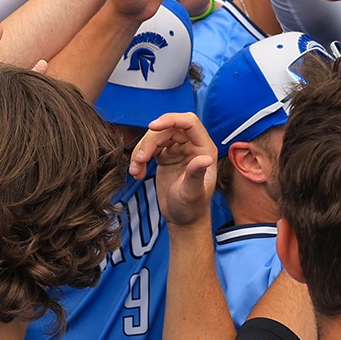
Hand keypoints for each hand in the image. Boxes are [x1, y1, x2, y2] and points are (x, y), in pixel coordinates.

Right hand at [129, 112, 218, 228]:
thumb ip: (196, 174)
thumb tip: (206, 159)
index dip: (170, 119)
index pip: (189, 122)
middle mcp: (191, 146)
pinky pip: (149, 149)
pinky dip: (139, 159)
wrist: (182, 220)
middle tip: (139, 160)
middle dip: (149, 142)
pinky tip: (136, 173)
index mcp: (203, 148)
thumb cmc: (192, 208)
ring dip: (141, 151)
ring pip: (155, 138)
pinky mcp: (165, 157)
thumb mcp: (193, 192)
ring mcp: (177, 150)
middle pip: (166, 130)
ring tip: (135, 170)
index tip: (152, 126)